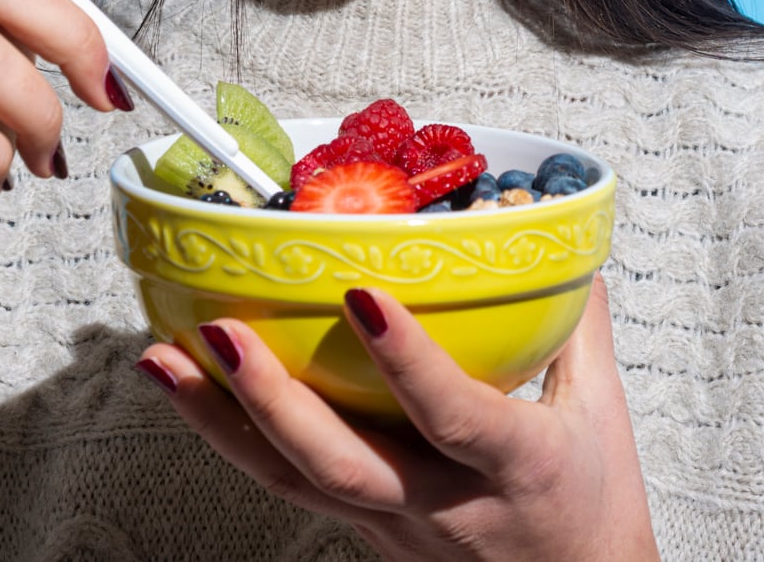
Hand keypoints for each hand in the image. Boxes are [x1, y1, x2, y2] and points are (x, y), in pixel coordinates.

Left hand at [137, 275, 658, 561]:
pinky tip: (184, 387)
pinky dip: (229, 436)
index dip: (409, 360)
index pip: (456, 416)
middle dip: (273, 399)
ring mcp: (393, 526)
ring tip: (160, 358)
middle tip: (219, 332)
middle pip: (343, 465)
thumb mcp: (603, 414)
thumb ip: (575, 320)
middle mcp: (443, 505)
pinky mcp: (361, 530)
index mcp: (515, 468)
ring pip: (294, 480)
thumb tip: (558, 233)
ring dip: (218, 420)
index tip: (363, 295)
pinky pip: (288, 482)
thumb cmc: (594, 510)